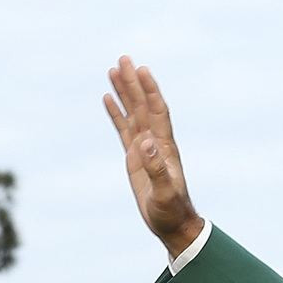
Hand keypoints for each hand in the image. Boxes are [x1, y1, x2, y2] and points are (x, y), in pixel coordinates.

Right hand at [102, 57, 204, 257]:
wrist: (173, 224)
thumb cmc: (171, 211)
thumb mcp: (164, 193)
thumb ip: (156, 169)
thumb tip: (146, 142)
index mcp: (164, 147)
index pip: (156, 111)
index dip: (150, 91)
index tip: (141, 70)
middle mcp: (155, 142)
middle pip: (143, 105)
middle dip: (134, 82)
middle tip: (124, 58)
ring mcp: (145, 148)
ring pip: (132, 113)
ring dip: (125, 91)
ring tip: (114, 69)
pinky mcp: (135, 157)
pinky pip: (124, 129)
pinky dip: (117, 113)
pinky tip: (109, 97)